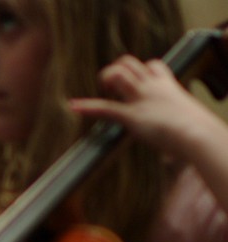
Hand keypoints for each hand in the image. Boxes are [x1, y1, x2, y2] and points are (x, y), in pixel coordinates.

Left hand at [70, 56, 204, 157]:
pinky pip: (106, 108)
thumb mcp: (188, 121)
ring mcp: (141, 99)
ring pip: (118, 74)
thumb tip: (179, 148)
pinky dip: (87, 106)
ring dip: (105, 78)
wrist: (198, 134)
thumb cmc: (199, 133)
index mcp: (167, 87)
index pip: (152, 65)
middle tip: (111, 86)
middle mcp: (152, 88)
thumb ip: (178, 124)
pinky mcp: (132, 115)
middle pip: (130, 62)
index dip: (140, 69)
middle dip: (116, 69)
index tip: (134, 80)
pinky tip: (73, 106)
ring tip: (102, 89)